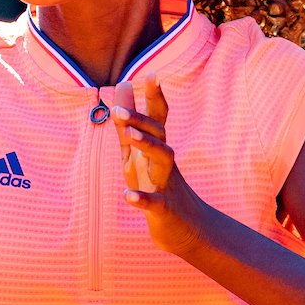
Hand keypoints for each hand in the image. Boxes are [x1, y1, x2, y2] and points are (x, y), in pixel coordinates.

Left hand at [112, 76, 205, 256]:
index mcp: (157, 149)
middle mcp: (164, 162)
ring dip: (147, 146)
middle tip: (118, 109)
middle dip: (140, 120)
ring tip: (130, 135)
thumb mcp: (138, 154)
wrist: (186, 230)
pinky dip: (142, 199)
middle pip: (158, 134)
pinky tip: (128, 196)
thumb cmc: (158, 185)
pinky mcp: (164, 210)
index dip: (155, 98)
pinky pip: (155, 203)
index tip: (152, 74)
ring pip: (163, 160)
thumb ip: (129, 121)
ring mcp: (166, 184)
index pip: (157, 119)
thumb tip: (123, 85)